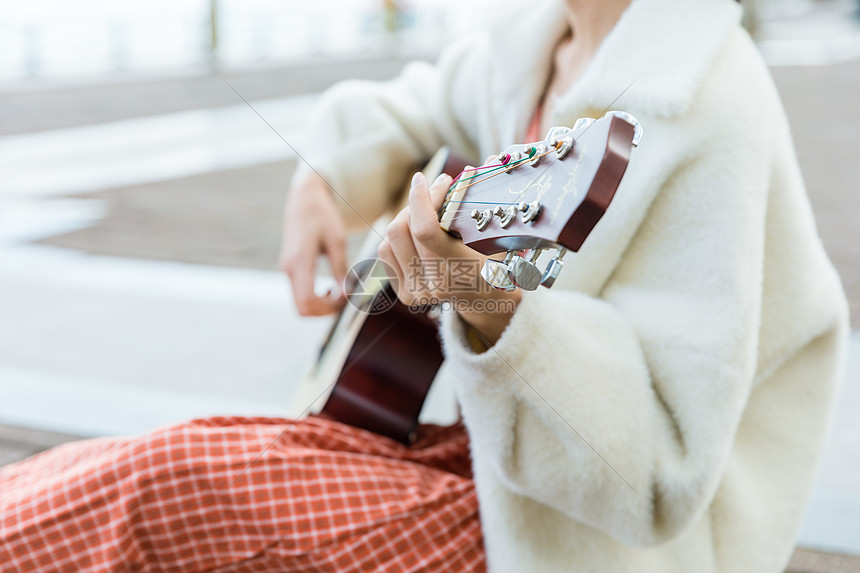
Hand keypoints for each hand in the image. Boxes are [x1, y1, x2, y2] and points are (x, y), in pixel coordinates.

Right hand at [280, 169, 347, 315]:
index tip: (347, 298)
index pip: (308, 302)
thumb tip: (346, 294)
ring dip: (321, 306)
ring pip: (300, 304)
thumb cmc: (322, 214)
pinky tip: (330, 289)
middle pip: (302, 309)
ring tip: (339, 293)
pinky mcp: (290, 269)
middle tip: (345, 299)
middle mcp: (289, 269)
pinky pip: (300, 294)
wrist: (304, 198)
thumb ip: (340, 268)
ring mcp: (287, 270)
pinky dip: (315, 299)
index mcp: (299, 261)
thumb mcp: (337, 239)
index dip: (329, 308)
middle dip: (325, 311)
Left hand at [377, 170, 521, 345]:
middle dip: (417, 201)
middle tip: (437, 187)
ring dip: (406, 217)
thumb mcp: (500, 236)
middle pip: (403, 228)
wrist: (487, 301)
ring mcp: (416, 291)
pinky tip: (417, 231)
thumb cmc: (497, 264)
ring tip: (427, 209)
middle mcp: (433, 284)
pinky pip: (386, 251)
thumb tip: (492, 158)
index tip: (423, 179)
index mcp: (459, 270)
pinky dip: (399, 236)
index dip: (421, 199)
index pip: (425, 229)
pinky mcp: (403, 292)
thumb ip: (491, 199)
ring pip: (391, 238)